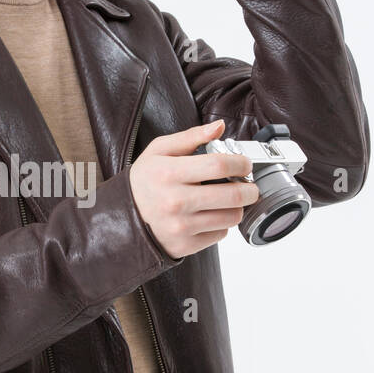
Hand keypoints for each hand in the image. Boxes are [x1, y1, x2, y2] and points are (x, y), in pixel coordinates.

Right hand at [129, 119, 259, 258]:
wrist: (123, 217)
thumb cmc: (144, 181)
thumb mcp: (159, 151)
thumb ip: (191, 137)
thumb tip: (219, 127)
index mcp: (169, 173)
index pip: (219, 165)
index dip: (240, 164)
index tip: (245, 164)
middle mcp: (175, 202)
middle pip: (232, 195)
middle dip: (250, 189)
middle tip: (249, 186)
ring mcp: (181, 226)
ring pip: (231, 217)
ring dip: (237, 207)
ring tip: (228, 200)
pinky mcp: (185, 245)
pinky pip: (220, 234)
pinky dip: (221, 224)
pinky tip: (210, 215)